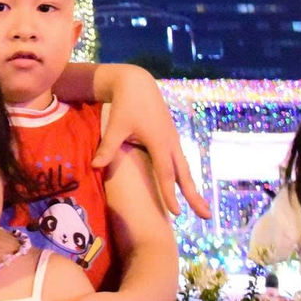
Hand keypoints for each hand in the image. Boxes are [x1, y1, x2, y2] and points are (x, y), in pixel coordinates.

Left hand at [93, 67, 210, 219]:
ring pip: (185, 168)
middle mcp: (171, 142)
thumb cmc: (125, 104)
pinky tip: (186, 187)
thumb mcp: (115, 126)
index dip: (170, 194)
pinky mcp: (171, 137)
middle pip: (185, 174)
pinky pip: (180, 161)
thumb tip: (94, 167)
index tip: (175, 214)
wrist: (137, 83)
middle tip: (206, 217)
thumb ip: (108, 148)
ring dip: (192, 188)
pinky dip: (185, 176)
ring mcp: (173, 139)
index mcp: (159, 141)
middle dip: (195, 196)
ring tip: (201, 208)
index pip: (166, 173)